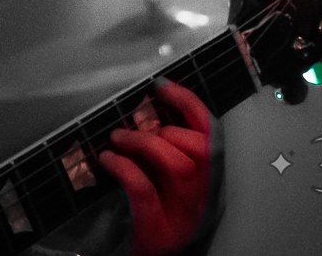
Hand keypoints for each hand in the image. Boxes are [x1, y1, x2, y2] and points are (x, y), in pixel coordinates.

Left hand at [95, 79, 211, 255]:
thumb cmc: (147, 222)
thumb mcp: (165, 186)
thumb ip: (164, 155)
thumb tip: (144, 113)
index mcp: (209, 187)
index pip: (214, 137)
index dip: (190, 105)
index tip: (162, 86)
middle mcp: (204, 204)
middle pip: (203, 151)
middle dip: (166, 128)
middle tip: (132, 129)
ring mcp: (183, 220)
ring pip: (179, 167)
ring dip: (144, 143)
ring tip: (117, 139)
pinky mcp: (157, 235)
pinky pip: (144, 191)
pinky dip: (124, 167)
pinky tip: (107, 160)